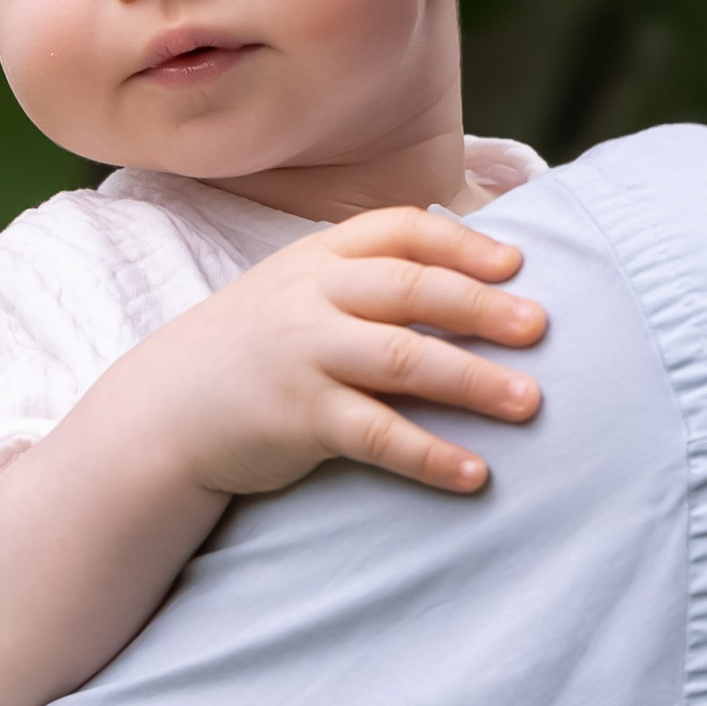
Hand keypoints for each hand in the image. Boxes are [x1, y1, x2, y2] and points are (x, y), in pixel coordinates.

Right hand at [104, 206, 546, 502]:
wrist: (165, 411)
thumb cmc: (254, 349)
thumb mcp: (298, 293)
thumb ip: (365, 280)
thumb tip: (472, 280)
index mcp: (318, 258)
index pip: (399, 231)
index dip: (461, 245)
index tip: (516, 265)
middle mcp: (312, 298)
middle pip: (413, 290)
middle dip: (483, 307)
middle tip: (541, 327)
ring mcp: (305, 357)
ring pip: (405, 360)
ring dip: (475, 381)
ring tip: (530, 402)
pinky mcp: (300, 418)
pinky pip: (379, 436)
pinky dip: (431, 455)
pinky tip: (475, 474)